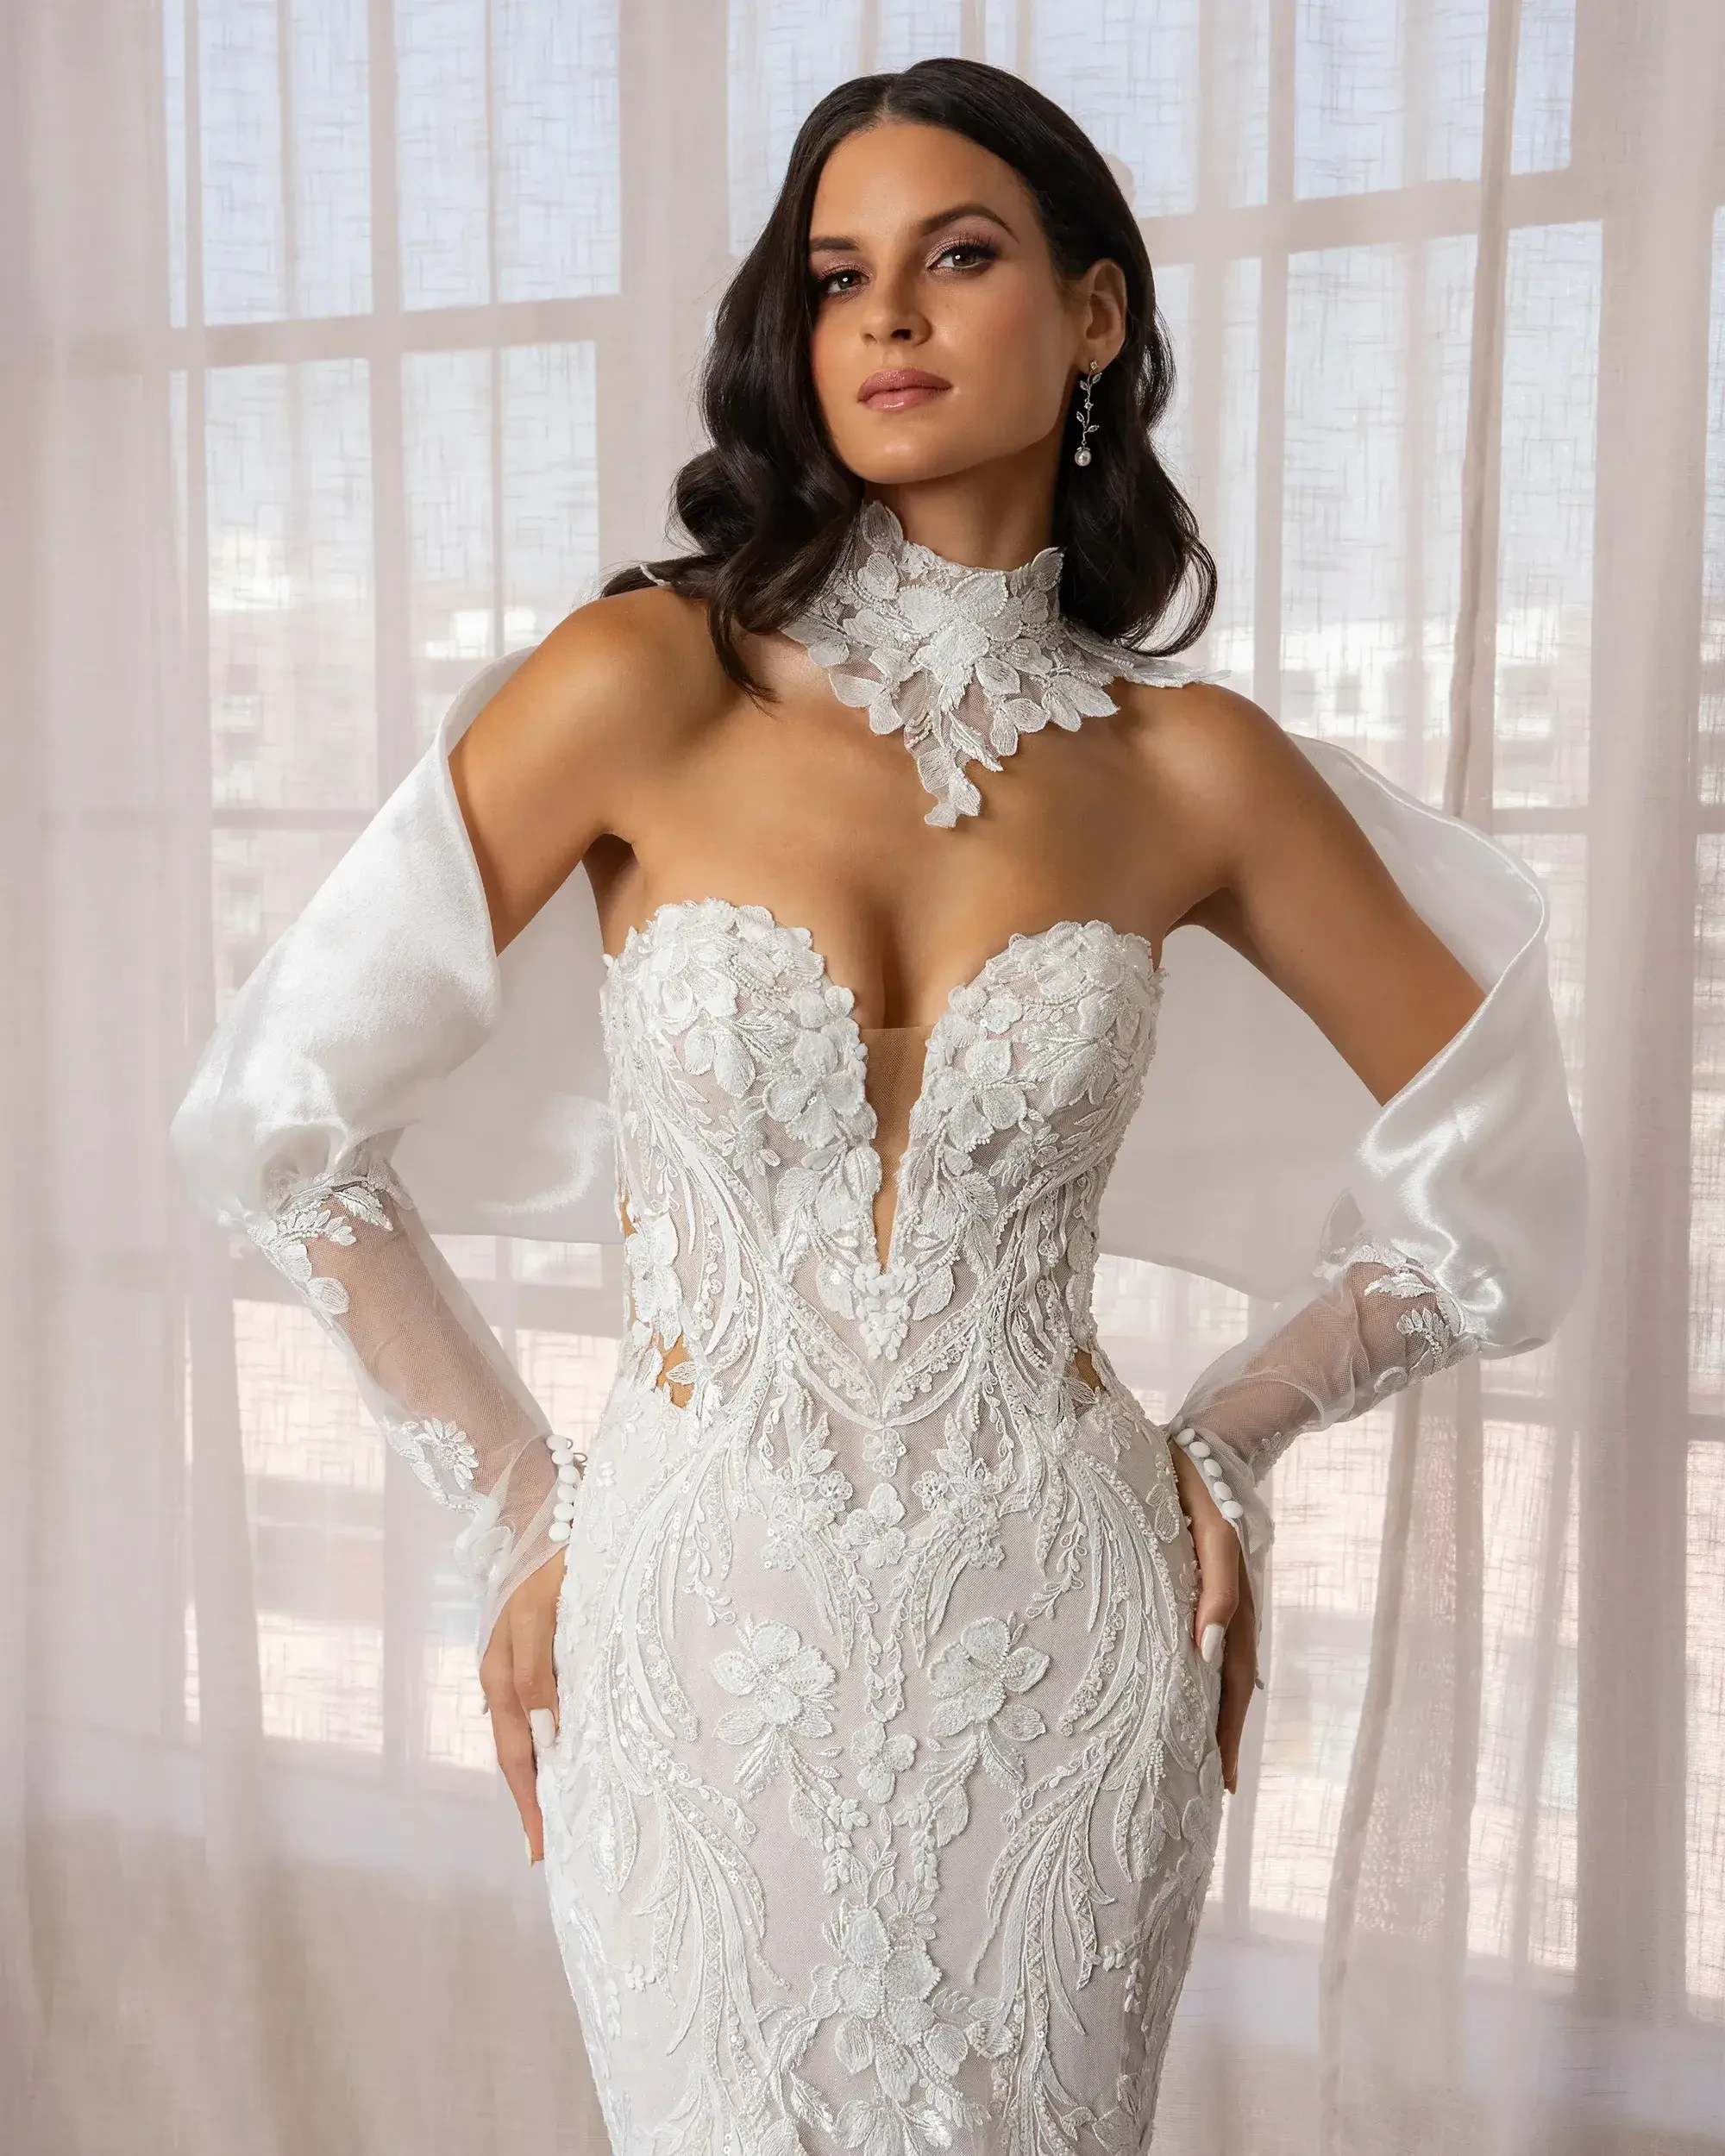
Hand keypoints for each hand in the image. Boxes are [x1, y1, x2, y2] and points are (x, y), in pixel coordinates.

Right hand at [480, 1547, 566, 1861]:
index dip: (529, 1804)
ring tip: (559, 1812)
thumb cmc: (547, 1564)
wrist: (545, 1512)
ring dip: (540, 1774)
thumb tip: (545, 1740)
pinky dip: (548, 1741)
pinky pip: (538, 1709)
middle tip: (549, 1849)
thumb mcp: (541, 1619)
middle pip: (517, 1754)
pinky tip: (565, 1753)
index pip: (516, 1757)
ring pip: (526, 1735)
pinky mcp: (535, 1651)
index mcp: (503, 1677)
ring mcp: (518, 1666)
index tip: (541, 1852)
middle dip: (532, 1801)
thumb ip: (539, 1676)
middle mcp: (506, 1680)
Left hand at [1166, 1439, 1257, 1793]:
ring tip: (1198, 1751)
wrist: (1203, 1443)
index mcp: (1234, 1608)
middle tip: (1206, 1786)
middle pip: (1228, 1686)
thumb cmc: (1202, 1489)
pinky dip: (1201, 1673)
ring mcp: (1217, 1597)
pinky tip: (1188, 1687)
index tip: (1218, 1784)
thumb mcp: (1213, 1536)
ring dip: (1211, 1709)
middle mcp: (1230, 1611)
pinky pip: (1206, 1638)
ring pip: (1219, 1667)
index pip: (1231, 1685)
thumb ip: (1216, 1590)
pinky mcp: (1200, 1580)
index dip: (1225, 1733)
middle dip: (1219, 1735)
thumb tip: (1207, 1651)